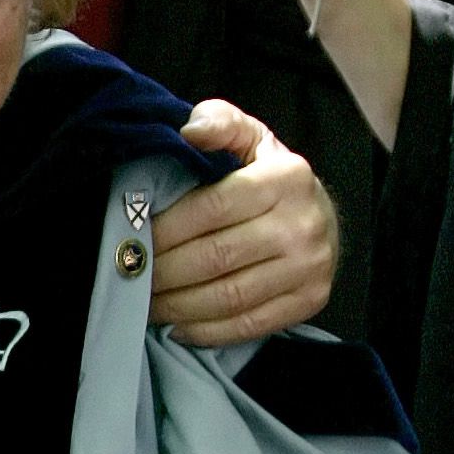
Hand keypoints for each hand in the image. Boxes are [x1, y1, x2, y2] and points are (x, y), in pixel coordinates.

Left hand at [151, 101, 337, 342]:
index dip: (165, 229)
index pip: (210, 209)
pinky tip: (177, 325)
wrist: (323, 216)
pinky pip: (248, 324)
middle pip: (214, 258)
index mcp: (285, 178)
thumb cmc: (271, 176)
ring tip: (146, 302)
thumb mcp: (250, 137)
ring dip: (177, 306)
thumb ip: (219, 123)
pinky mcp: (309, 300)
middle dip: (163, 271)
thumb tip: (188, 131)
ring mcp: (309, 267)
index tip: (132, 238)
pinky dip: (206, 331)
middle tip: (130, 275)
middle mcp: (302, 224)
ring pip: (228, 297)